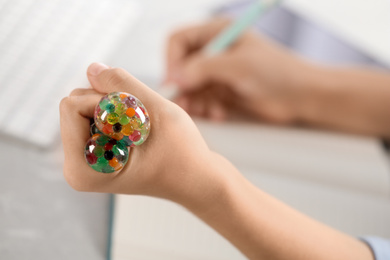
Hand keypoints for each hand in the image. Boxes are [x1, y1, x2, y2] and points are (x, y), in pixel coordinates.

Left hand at [60, 63, 225, 205]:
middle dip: (110, 103)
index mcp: (83, 167)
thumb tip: (92, 67)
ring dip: (116, 106)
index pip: (71, 106)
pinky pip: (95, 113)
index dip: (106, 100)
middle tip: (141, 122)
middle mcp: (76, 166)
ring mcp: (85, 159)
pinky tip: (137, 130)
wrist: (196, 178)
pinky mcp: (95, 151)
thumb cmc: (182, 154)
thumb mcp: (156, 112)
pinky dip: (117, 112)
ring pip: (86, 104)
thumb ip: (122, 85)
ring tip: (141, 128)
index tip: (135, 116)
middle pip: (76, 103)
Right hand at [165, 18, 311, 123]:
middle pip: (180, 67)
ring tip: (206, 111)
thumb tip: (175, 78)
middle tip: (185, 105)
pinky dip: (205, 109)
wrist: (300, 96)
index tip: (174, 82)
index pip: (178, 41)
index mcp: (216, 33)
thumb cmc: (277, 72)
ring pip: (189, 87)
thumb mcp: (239, 65)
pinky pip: (201, 101)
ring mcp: (217, 73)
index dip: (171, 61)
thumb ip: (205, 68)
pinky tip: (219, 114)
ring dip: (193, 101)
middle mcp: (213, 52)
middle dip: (181, 87)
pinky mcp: (221, 92)